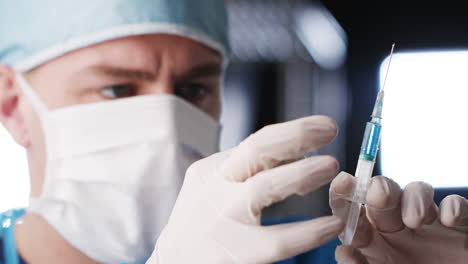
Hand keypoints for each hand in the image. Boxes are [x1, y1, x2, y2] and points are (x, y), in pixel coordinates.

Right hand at [147, 116, 343, 263]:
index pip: (256, 143)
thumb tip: (298, 153)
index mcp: (212, 172)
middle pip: (254, 151)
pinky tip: (330, 226)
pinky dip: (307, 232)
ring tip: (331, 166)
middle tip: (330, 130)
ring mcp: (220, 221)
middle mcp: (214, 190)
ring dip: (300, 173)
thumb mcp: (216, 189)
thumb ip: (251, 173)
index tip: (325, 125)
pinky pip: (276, 240)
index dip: (293, 131)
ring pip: (262, 189)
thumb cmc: (203, 223)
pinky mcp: (231, 254)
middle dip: (295, 136)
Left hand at [330, 172, 467, 263]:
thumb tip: (342, 251)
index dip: (344, 193)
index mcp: (371, 240)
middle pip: (382, 194)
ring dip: (414, 199)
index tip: (342, 182)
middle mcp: (395, 226)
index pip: (351, 210)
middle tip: (379, 195)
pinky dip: (453, 206)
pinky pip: (456, 205)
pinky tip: (449, 218)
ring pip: (416, 192)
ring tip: (415, 220)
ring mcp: (427, 223)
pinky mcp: (458, 226)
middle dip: (378, 189)